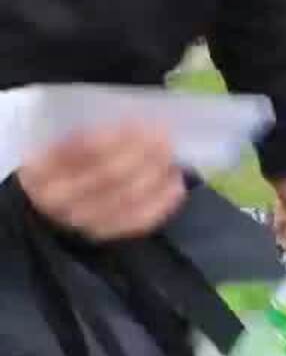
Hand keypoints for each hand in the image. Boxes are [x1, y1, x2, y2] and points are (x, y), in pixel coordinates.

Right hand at [18, 123, 185, 240]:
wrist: (52, 198)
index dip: (118, 138)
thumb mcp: (63, 142)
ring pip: (127, 198)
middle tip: (165, 137)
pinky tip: (175, 184)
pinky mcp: (103, 233)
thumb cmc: (63, 161)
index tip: (142, 123)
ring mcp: (80, 220)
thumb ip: (90, 135)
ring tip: (171, 156)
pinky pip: (138, 220)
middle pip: (110, 175)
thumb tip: (137, 125)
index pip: (84, 151)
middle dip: (143, 153)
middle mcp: (57, 199)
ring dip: (156, 174)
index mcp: (40, 168)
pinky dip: (162, 201)